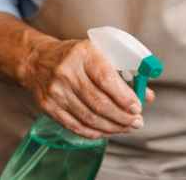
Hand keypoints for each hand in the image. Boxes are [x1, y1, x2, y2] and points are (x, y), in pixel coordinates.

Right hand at [19, 37, 154, 139]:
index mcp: (84, 53)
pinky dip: (94, 132)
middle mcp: (67, 71)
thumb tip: (148, 95)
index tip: (137, 107)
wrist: (38, 60)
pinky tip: (106, 131)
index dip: (124, 97)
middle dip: (122, 117)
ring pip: (89, 117)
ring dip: (112, 127)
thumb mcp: (99, 53)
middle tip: (136, 122)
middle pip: (99, 102)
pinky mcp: (48, 106)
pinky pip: (75, 125)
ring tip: (126, 128)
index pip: (106, 78)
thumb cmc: (75, 56)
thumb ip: (125, 73)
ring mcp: (56, 90)